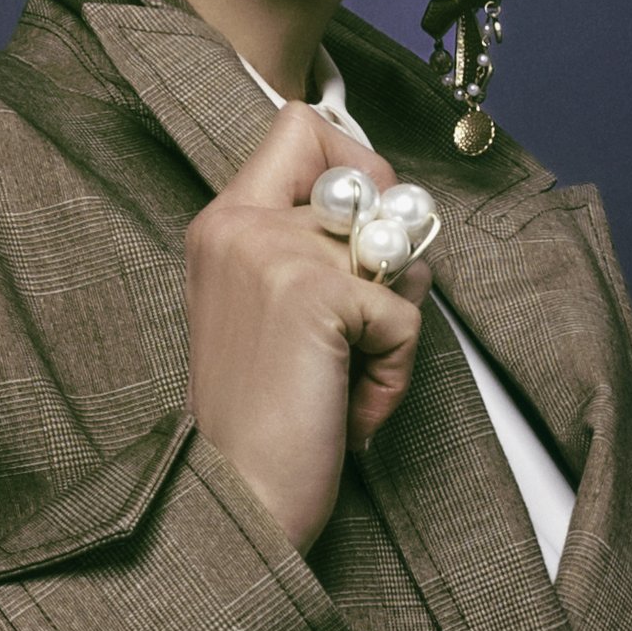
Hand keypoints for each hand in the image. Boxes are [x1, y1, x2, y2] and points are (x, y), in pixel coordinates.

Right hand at [185, 102, 433, 551]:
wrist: (235, 503)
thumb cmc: (262, 428)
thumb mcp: (283, 320)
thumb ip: (325, 258)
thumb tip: (410, 229)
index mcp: (221, 226)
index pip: (300, 127)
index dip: (355, 165)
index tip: (362, 233)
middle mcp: (238, 224)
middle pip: (368, 187)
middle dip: (386, 268)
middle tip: (349, 342)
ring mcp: (271, 252)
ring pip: (394, 256)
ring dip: (390, 334)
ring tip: (341, 387)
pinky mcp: (314, 292)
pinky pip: (404, 311)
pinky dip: (394, 373)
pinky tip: (347, 411)